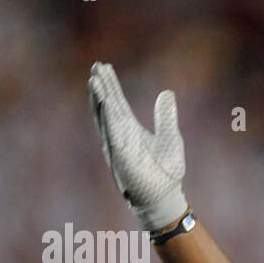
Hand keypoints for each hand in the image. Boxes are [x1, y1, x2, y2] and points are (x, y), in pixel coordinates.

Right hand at [88, 62, 187, 230]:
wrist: (164, 197)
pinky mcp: (122, 156)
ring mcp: (118, 145)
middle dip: (101, 86)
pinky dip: (108, 118)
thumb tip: (167, 93)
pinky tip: (104, 103)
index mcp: (129, 129)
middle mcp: (120, 135)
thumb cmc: (166, 171)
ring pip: (105, 118)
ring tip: (94, 79)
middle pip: (108, 105)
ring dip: (99, 99)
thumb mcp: (170, 137)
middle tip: (96, 65)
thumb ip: (165, 116)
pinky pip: (112, 134)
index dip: (110, 85)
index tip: (103, 66)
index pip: (117, 102)